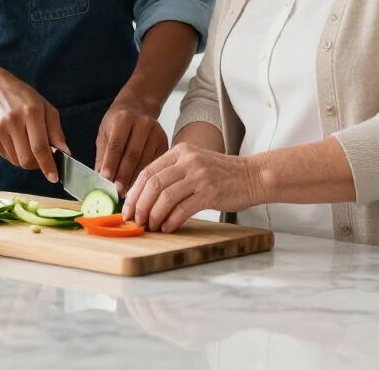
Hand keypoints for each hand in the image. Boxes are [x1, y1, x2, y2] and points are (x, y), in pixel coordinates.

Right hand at [0, 70, 67, 181]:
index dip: (48, 165)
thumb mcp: (46, 108)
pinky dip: (14, 154)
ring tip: (27, 142)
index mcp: (31, 112)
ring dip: (26, 159)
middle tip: (42, 159)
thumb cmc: (24, 98)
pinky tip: (14, 138)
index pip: (40, 147)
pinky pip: (6, 157)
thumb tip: (65, 153)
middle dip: (37, 165)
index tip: (54, 178)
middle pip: (27, 159)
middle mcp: (13, 122)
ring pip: (16, 161)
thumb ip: (56, 131)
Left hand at [95, 100, 167, 195]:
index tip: (106, 180)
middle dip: (123, 175)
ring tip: (127, 194)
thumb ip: (103, 155)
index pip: (116, 145)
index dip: (111, 164)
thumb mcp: (105, 132)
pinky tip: (140, 187)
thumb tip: (100, 179)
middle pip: (132, 154)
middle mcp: (142, 123)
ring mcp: (156, 132)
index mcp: (124, 118)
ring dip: (135, 180)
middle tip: (117, 192)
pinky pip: (156, 163)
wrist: (138, 107)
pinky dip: (147, 177)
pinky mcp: (165, 141)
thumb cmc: (118, 122)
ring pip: (145, 161)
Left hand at [122, 143, 259, 231]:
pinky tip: (167, 228)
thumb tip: (145, 197)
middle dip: (140, 205)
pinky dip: (171, 221)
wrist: (251, 176)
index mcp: (180, 151)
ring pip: (165, 197)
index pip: (148, 171)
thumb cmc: (220, 175)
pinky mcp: (209, 192)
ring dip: (154, 215)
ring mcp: (199, 175)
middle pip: (153, 183)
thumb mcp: (194, 164)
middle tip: (135, 220)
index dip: (135, 192)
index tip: (128, 209)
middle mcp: (187, 160)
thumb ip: (172, 174)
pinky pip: (182, 209)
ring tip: (151, 226)